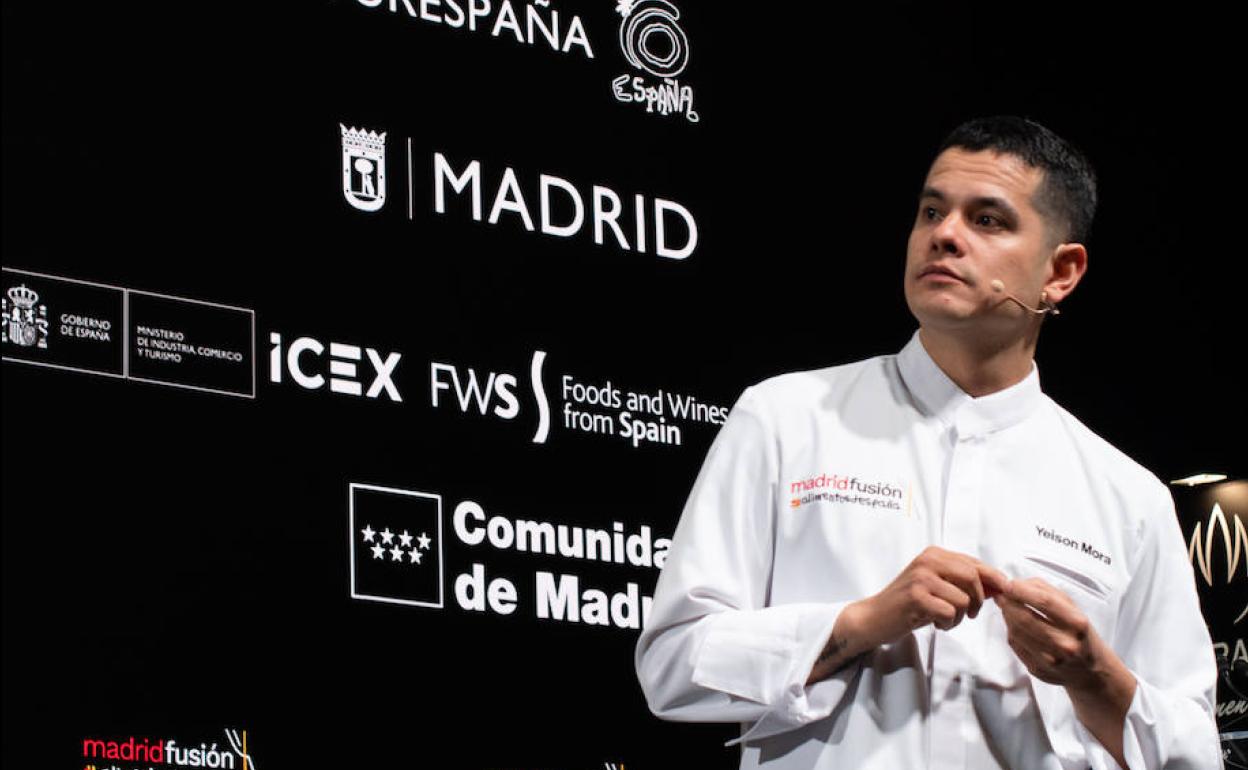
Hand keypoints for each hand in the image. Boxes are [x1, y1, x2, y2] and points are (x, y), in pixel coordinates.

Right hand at [857, 545, 1010, 647]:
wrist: (874, 617)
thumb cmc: (909, 604)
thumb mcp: (938, 587)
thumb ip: (964, 583)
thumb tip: (999, 585)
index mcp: (934, 554)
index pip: (974, 563)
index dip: (993, 577)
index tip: (1005, 590)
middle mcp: (927, 561)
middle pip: (973, 577)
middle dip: (979, 599)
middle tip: (971, 614)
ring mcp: (921, 578)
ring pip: (963, 598)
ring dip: (960, 616)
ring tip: (945, 619)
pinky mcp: (916, 597)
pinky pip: (950, 612)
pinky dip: (948, 623)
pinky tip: (936, 623)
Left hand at [998, 577, 1109, 689]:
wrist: (1090, 670)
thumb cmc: (1078, 633)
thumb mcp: (1072, 607)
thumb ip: (1046, 590)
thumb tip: (1016, 584)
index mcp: (1077, 623)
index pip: (1044, 601)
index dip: (1021, 590)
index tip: (1008, 584)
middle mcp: (1066, 644)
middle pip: (1025, 618)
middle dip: (1008, 603)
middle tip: (1002, 595)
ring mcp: (1051, 660)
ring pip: (1016, 632)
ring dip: (1006, 616)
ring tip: (1007, 607)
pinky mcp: (1038, 670)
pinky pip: (1015, 645)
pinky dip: (1010, 631)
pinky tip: (1014, 624)